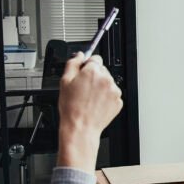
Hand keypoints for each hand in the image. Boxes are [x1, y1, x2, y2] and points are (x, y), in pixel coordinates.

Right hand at [56, 54, 121, 168]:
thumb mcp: (64, 81)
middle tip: (83, 88)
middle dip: (94, 76)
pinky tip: (95, 104)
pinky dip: (105, 98)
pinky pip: (112, 95)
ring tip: (89, 98)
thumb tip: (79, 55)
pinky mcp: (118, 101)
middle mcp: (106, 79)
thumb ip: (72, 63)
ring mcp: (114, 91)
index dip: (87, 65)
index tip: (83, 72)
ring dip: (100, 87)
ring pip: (107, 83)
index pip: (95, 58)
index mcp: (93, 71)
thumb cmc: (71, 107)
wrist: (81, 127)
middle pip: (102, 70)